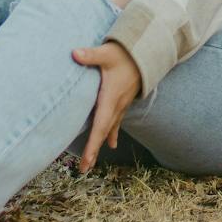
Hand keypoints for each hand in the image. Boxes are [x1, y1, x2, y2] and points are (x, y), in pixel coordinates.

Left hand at [71, 40, 141, 171]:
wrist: (147, 52)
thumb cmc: (125, 53)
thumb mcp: (107, 53)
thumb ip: (91, 55)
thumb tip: (74, 53)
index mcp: (110, 97)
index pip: (100, 126)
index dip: (93, 145)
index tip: (87, 161)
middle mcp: (117, 105)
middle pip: (103, 132)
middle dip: (94, 151)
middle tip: (84, 169)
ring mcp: (122, 104)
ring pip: (110, 128)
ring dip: (101, 144)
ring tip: (92, 161)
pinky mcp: (124, 101)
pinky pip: (117, 121)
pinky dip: (111, 133)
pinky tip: (112, 143)